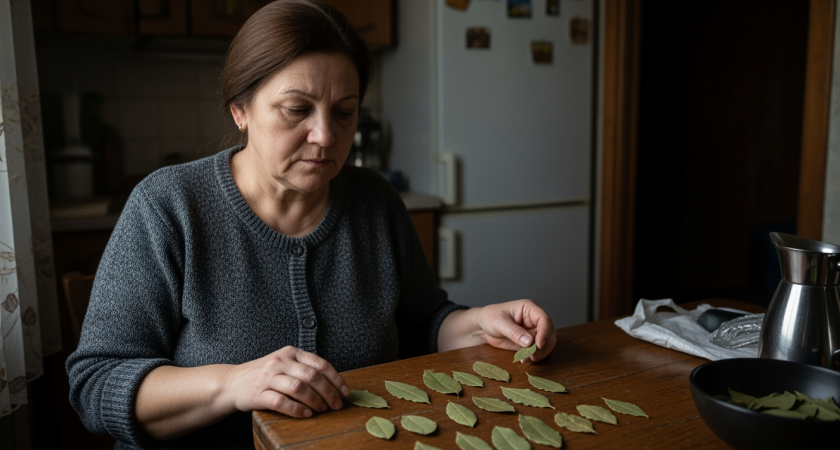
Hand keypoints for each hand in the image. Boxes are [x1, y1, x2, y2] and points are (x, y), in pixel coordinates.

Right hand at [223, 346, 349, 417]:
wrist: (231, 382)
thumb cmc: (264, 375)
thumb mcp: (284, 363)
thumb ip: (304, 368)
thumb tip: (334, 384)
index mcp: (291, 353)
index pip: (320, 364)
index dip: (336, 379)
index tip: (345, 392)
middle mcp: (280, 362)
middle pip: (312, 377)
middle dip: (329, 393)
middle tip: (336, 405)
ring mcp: (268, 377)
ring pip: (298, 388)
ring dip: (315, 401)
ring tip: (322, 410)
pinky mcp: (258, 393)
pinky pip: (281, 402)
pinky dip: (297, 409)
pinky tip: (306, 414)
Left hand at [475, 299, 556, 361]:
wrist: (482, 328)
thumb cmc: (490, 317)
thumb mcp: (499, 323)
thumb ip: (514, 332)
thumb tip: (530, 342)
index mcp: (529, 308)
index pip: (544, 319)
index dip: (544, 332)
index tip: (538, 345)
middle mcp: (534, 319)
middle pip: (550, 332)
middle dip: (544, 346)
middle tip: (533, 355)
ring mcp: (534, 331)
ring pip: (547, 343)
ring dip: (540, 353)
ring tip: (527, 359)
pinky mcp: (530, 342)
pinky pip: (538, 350)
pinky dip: (535, 356)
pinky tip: (524, 359)